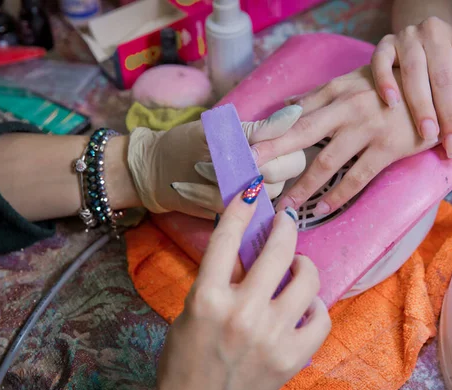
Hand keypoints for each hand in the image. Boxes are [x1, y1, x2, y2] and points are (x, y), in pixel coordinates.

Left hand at [127, 105, 306, 218]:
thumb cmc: (186, 144)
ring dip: (229, 184)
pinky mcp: (237, 214)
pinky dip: (211, 198)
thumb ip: (257, 130)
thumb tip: (295, 113)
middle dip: (254, 170)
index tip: (248, 150)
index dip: (275, 150)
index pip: (295, 148)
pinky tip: (192, 188)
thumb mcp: (218, 131)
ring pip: (265, 195)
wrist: (155, 171)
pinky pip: (238, 210)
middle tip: (222, 162)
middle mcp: (268, 170)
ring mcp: (253, 194)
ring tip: (201, 171)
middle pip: (287, 174)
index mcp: (268, 144)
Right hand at [156, 193, 330, 389]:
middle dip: (286, 227)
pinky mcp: (292, 357)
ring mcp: (271, 336)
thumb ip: (219, 280)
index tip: (253, 190)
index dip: (241, 208)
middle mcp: (241, 313)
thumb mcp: (190, 312)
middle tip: (288, 221)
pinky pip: (321, 317)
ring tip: (300, 266)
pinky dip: (315, 307)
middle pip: (276, 251)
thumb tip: (247, 247)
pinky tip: (306, 305)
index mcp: (206, 299)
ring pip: (306, 280)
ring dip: (305, 265)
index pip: (226, 239)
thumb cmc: (186, 360)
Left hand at [253, 66, 437, 215]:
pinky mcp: (388, 147)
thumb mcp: (355, 80)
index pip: (295, 112)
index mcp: (337, 89)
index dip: (270, 130)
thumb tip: (286, 105)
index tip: (246, 146)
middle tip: (249, 170)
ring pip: (326, 162)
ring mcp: (367, 128)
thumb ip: (321, 95)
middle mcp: (347, 107)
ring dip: (303, 186)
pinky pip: (357, 177)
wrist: (440, 90)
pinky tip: (322, 208)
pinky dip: (338, 195)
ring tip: (285, 206)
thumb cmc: (392, 86)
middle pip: (301, 132)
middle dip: (272, 152)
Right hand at [371, 17, 451, 155]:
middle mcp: (436, 30)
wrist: (433, 39)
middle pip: (444, 78)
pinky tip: (391, 105)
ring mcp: (409, 35)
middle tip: (450, 146)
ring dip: (421, 107)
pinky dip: (385, 82)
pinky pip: (381, 62)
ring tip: (427, 135)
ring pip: (414, 73)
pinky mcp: (386, 43)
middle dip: (449, 116)